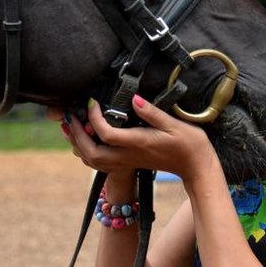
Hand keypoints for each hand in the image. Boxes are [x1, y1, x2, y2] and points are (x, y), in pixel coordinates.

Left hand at [59, 95, 216, 181]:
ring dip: (78, 144)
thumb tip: (134, 99)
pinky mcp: (128, 163)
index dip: (94, 118)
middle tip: (69, 116)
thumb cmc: (189, 144)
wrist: (196, 167)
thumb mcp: (174, 123)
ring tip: (70, 125)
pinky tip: (84, 138)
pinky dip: (86, 152)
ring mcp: (127, 162)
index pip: (107, 134)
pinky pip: (100, 163)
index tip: (92, 101)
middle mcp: (129, 155)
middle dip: (76, 135)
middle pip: (92, 153)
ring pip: (93, 161)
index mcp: (139, 143)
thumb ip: (152, 112)